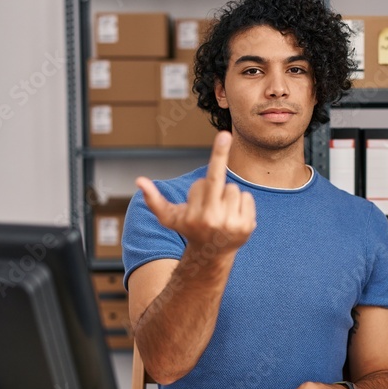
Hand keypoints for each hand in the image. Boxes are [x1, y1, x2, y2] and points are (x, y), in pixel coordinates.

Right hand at [135, 131, 255, 254]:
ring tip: (219, 208)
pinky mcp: (247, 227)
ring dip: (226, 195)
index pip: (206, 180)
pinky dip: (240, 203)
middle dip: (220, 158)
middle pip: (221, 181)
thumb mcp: (169, 217)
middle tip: (223, 136)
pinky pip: (247, 198)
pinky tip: (232, 215)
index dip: (215, 155)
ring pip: (234, 189)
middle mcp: (215, 220)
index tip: (224, 134)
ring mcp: (233, 224)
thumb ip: (154, 199)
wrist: (211, 254)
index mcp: (196, 215)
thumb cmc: (188, 229)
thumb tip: (139, 181)